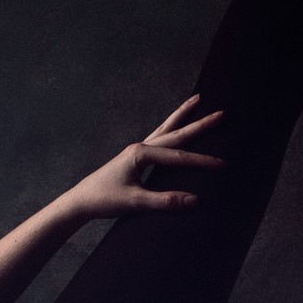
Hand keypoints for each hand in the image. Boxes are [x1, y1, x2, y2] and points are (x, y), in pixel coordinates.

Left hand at [64, 95, 224, 221]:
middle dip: (199, 124)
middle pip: (175, 133)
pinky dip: (170, 129)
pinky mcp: (135, 157)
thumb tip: (194, 200)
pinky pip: (158, 139)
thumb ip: (165, 201)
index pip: (178, 157)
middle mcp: (139, 147)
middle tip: (221, 113)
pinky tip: (175, 126)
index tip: (222, 165)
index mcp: (140, 154)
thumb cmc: (104, 200)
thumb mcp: (135, 203)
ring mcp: (136, 150)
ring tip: (197, 99)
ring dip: (182, 115)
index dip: (201, 161)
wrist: (80, 202)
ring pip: (166, 129)